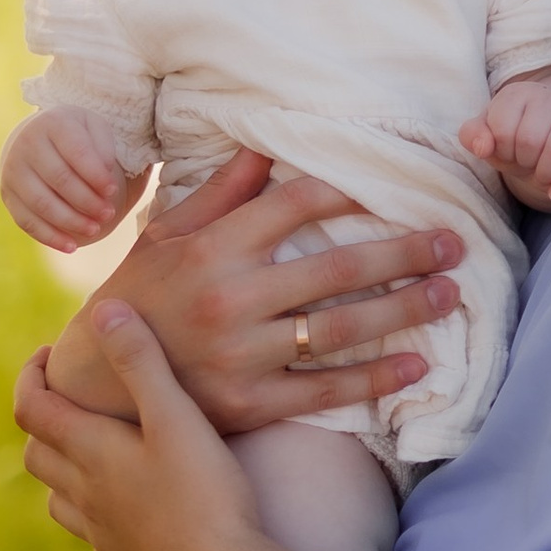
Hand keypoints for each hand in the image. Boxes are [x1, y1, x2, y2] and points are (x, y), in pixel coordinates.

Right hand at [1, 107, 133, 250]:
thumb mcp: (94, 128)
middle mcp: (26, 144)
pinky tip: (72, 247)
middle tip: (109, 214)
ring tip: (95, 230)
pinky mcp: (7, 195)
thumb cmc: (75, 136)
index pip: (76, 151)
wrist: (36, 138)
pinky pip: (27, 221)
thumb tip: (105, 173)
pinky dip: (49, 236)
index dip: (96, 174)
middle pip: (60, 180)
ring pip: (42, 204)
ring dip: (71, 221)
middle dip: (87, 201)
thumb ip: (104, 146)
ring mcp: (13, 171)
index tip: (113, 191)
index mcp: (53, 123)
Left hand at [17, 305, 273, 550]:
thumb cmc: (206, 496)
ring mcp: (103, 537)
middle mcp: (84, 496)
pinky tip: (127, 512)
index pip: (31, 407)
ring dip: (64, 470)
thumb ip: (142, 362)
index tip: (46, 355)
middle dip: (45, 421)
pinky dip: (97, 516)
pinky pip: (94, 539)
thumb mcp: (177, 417)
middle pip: (37, 454)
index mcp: (88, 452)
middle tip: (71, 398)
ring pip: (59, 499)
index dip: (29, 375)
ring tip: (95, 451)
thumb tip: (104, 310)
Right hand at [42, 149, 463, 435]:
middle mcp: (230, 297)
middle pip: (337, 268)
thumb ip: (220, 194)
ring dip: (404, 311)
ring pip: (341, 328)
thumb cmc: (137, 298)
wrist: (95, 385)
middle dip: (404, 253)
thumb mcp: (164, 236)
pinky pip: (325, 388)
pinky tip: (416, 366)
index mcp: (211, 248)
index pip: (296, 206)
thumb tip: (266, 147)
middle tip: (454, 243)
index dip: (350, 192)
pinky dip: (374, 379)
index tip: (396, 187)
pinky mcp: (249, 403)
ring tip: (449, 295)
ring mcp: (241, 354)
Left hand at [462, 73, 550, 210]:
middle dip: (523, 163)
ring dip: (544, 175)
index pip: (502, 129)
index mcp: (517, 94)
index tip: (507, 152)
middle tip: (525, 164)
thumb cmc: (514, 137)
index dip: (501, 151)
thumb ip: (473, 136)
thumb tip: (483, 148)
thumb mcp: (487, 134)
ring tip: (540, 176)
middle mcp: (548, 97)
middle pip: (530, 141)